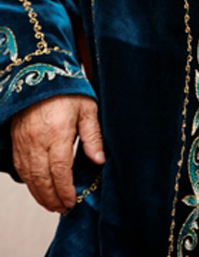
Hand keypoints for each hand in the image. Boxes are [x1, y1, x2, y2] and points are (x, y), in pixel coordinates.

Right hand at [11, 94, 104, 212]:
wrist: (40, 74)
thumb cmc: (67, 90)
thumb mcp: (87, 109)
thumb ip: (93, 136)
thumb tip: (99, 161)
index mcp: (58, 132)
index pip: (60, 170)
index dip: (65, 190)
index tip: (72, 201)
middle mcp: (37, 140)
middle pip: (42, 179)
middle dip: (52, 198)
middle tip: (63, 208)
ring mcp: (24, 141)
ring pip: (29, 176)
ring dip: (39, 194)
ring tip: (52, 204)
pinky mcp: (16, 140)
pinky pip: (20, 167)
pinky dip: (28, 182)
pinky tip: (38, 188)